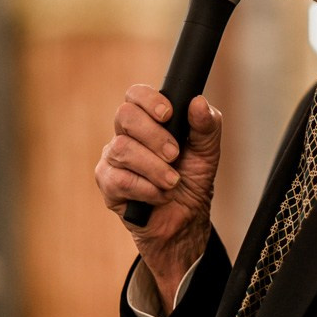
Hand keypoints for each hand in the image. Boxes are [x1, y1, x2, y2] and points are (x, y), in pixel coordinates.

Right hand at [95, 87, 221, 312]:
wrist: (186, 222)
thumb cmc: (192, 182)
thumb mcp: (208, 152)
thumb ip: (207, 126)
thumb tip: (198, 103)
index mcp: (148, 121)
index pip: (135, 95)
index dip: (149, 100)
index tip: (168, 114)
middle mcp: (126, 135)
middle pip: (125, 116)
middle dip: (154, 135)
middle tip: (175, 155)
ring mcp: (113, 159)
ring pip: (122, 148)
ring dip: (154, 167)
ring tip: (172, 182)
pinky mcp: (108, 185)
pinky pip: (119, 179)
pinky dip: (146, 189)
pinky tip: (159, 196)